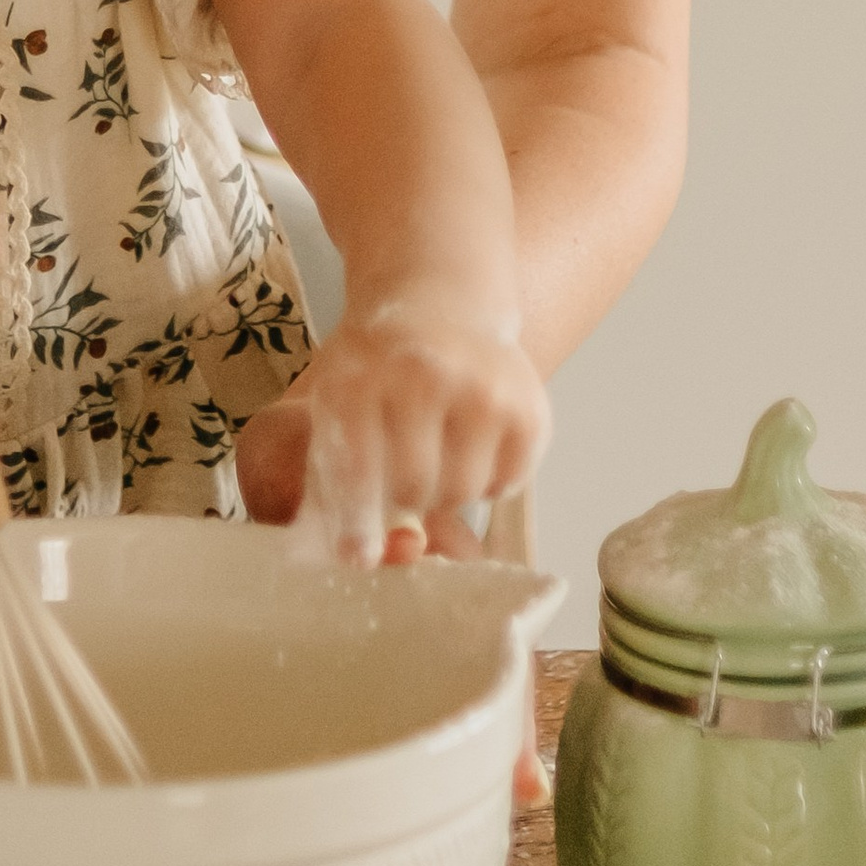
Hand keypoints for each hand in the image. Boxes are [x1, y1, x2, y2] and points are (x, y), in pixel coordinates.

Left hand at [239, 300, 549, 568]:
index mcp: (360, 377)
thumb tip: (362, 560)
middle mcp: (422, 375)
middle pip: (412, 488)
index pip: (356, 468)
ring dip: (447, 492)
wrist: (439, 304)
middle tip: (403, 477)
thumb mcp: (337, 404)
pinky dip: (488, 481)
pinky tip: (472, 446)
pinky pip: (507, 483)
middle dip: (404, 498)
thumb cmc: (377, 371)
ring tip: (437, 456)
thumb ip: (337, 480)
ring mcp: (482, 387)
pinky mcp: (529, 405)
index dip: (355, 522)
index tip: (359, 559)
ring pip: (463, 492)